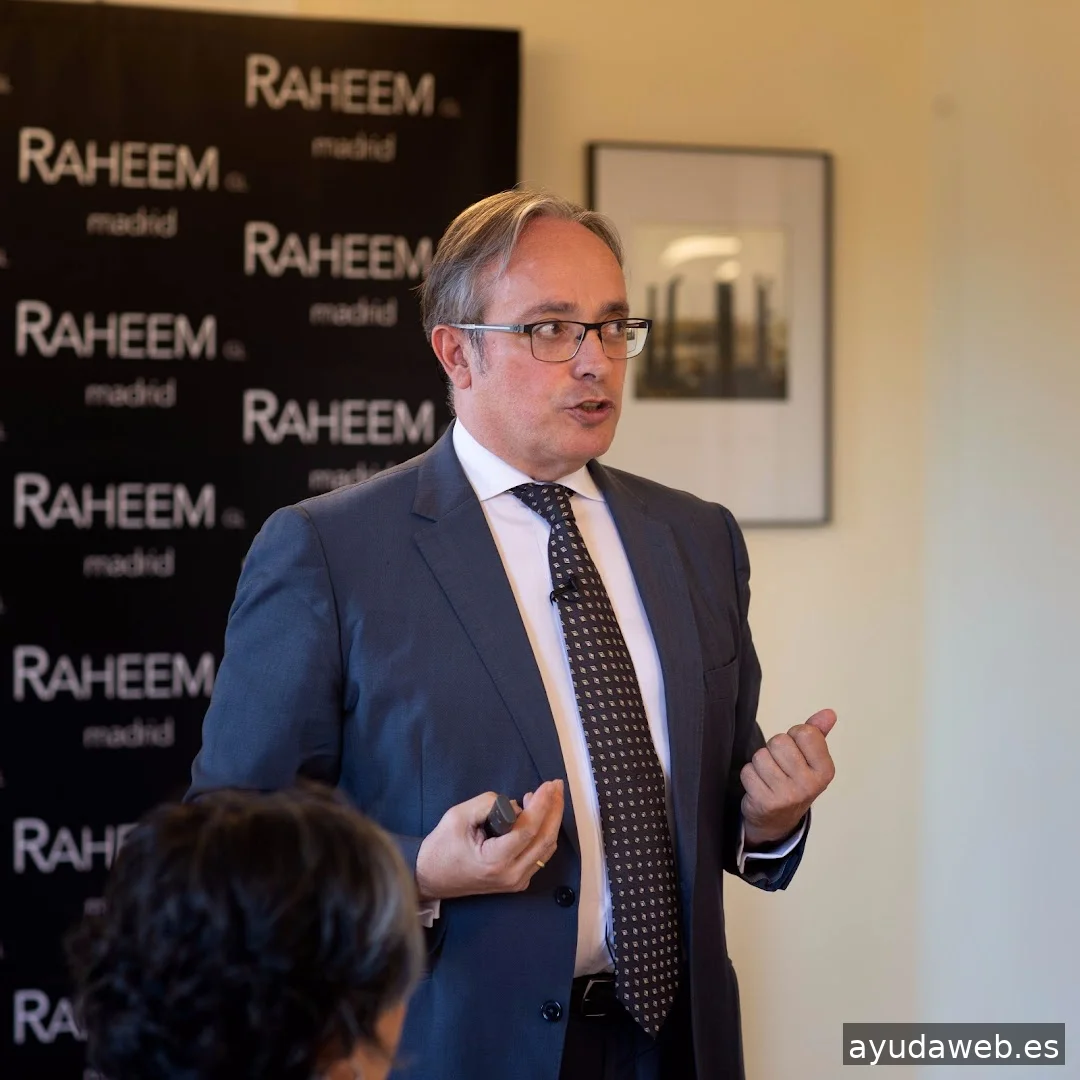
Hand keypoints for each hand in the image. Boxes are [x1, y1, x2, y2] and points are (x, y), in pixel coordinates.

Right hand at [415, 780, 563, 901]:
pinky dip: (543, 833)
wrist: (431, 876)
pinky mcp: (517, 881)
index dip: (542, 805)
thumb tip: (516, 804)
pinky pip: (539, 855)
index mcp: (495, 861)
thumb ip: (489, 804)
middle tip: (556, 785)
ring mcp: (516, 881)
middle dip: (554, 809)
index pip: (528, 830)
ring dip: (551, 820)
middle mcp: (511, 875)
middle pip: (545, 839)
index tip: (548, 785)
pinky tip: (537, 815)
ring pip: (546, 848)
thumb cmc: (442, 846)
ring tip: (548, 795)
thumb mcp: (459, 815)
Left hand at [741, 709, 835, 846]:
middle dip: (774, 749)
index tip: (796, 750)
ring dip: (760, 763)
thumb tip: (829, 712)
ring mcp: (788, 795)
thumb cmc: (794, 781)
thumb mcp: (810, 759)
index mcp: (825, 770)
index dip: (794, 736)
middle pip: (779, 742)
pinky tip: (759, 786)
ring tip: (769, 776)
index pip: (805, 732)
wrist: (779, 820)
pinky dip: (749, 776)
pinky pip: (747, 772)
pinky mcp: (765, 802)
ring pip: (760, 756)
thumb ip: (817, 733)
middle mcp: (810, 785)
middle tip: (780, 765)